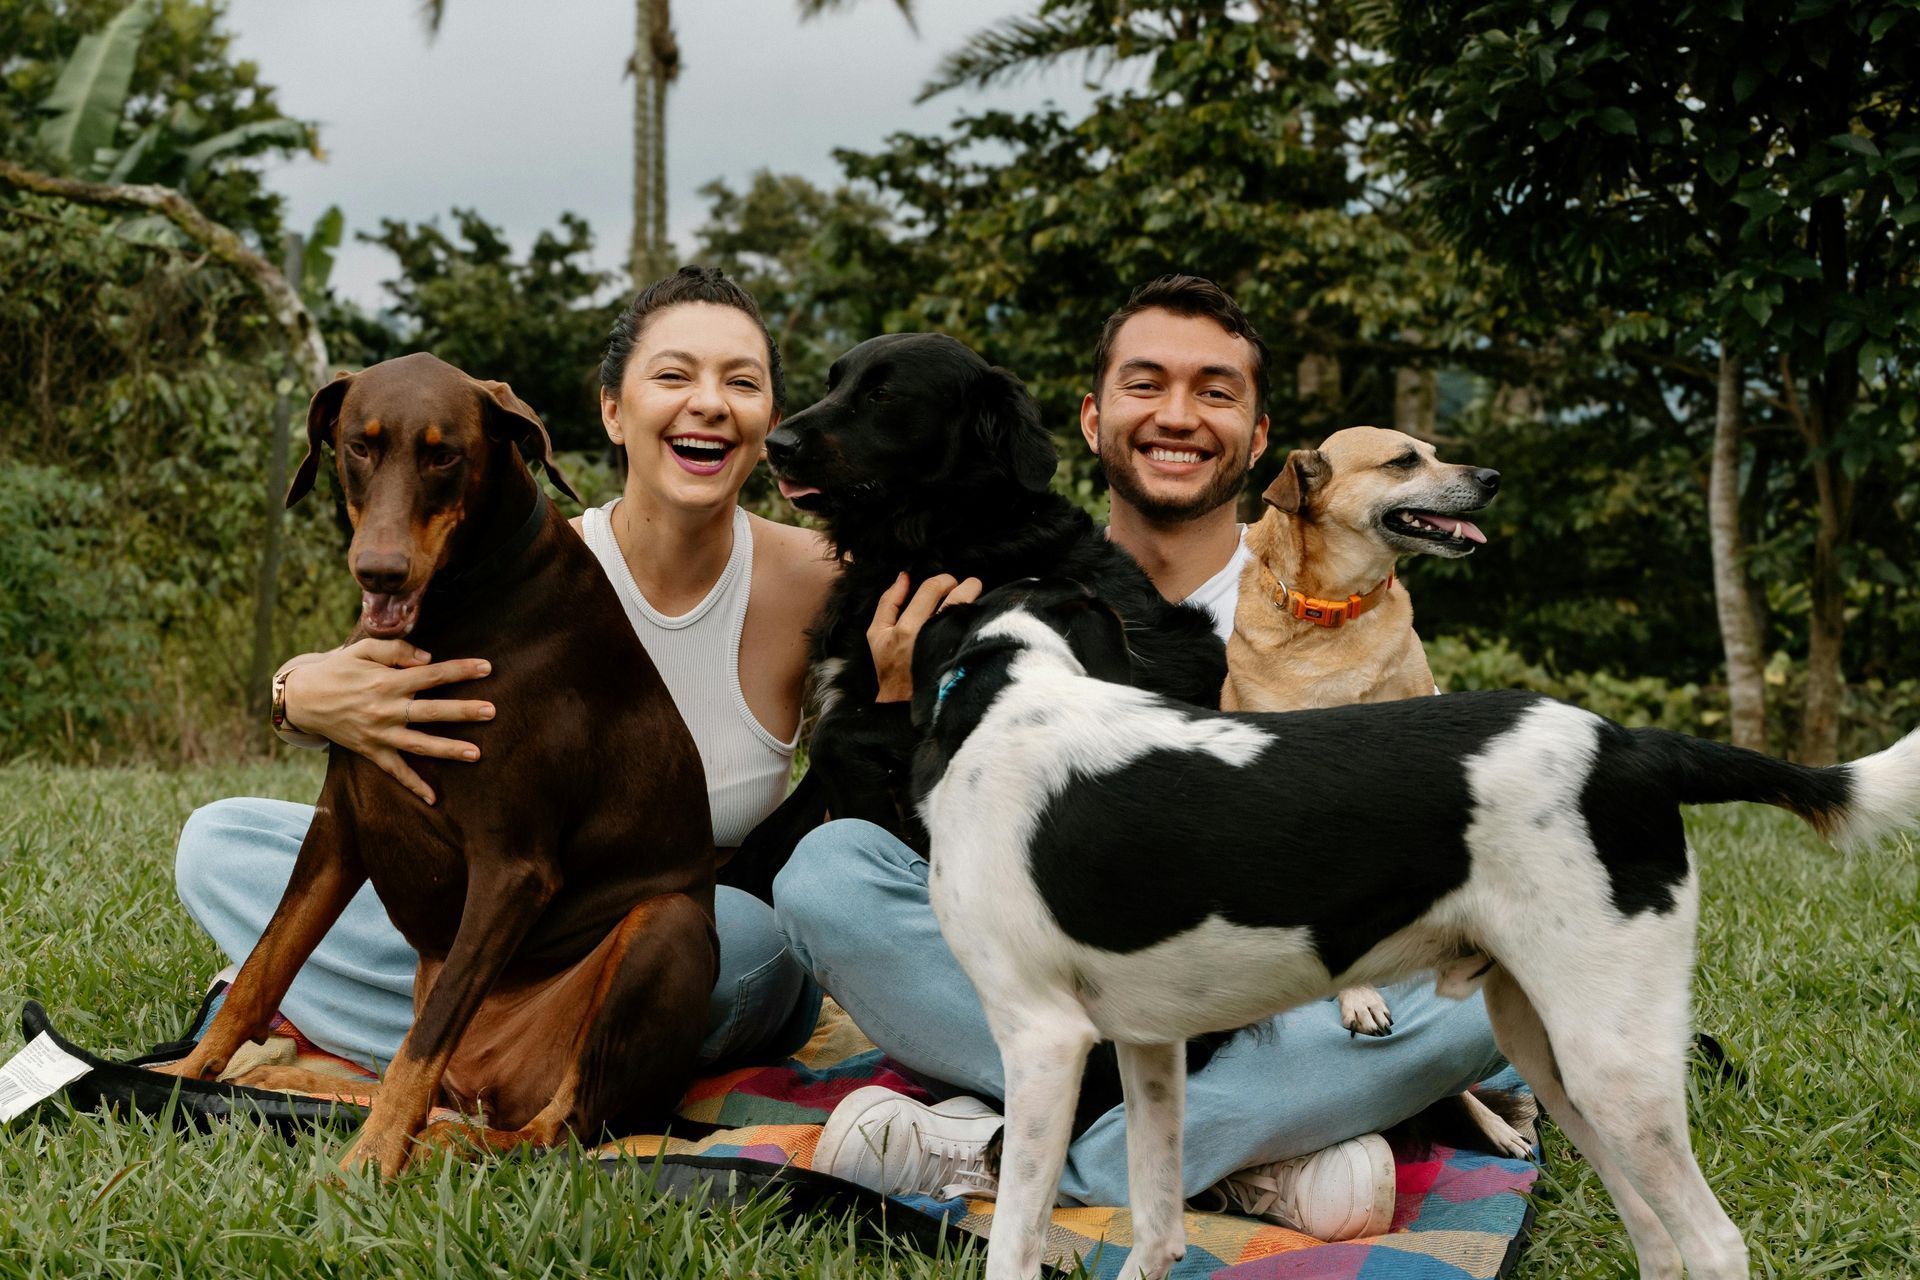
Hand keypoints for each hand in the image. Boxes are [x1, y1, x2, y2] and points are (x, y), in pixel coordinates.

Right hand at [281, 638, 493, 803]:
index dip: (460, 671)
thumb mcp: (363, 649)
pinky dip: (414, 785)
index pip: (432, 675)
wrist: (303, 698)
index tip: (487, 668)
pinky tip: (434, 799)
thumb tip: (429, 659)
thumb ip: (396, 650)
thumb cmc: (338, 669)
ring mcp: (379, 734)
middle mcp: (385, 710)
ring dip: (448, 750)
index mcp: (386, 682)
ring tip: (476, 754)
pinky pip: (395, 771)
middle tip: (492, 711)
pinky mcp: (370, 751)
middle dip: (463, 712)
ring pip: (419, 744)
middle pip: (431, 712)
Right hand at [867, 572, 982, 702]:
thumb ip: (888, 603)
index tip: (948, 582)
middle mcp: (926, 637)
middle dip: (965, 585)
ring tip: (977, 594)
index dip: (943, 580)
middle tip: (969, 584)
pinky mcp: (959, 659)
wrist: (900, 703)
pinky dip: (978, 619)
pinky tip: (979, 616)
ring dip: (975, 597)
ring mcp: (945, 648)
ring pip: (967, 612)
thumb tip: (903, 576)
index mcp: (904, 629)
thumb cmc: (889, 666)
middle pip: (955, 598)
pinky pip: (973, 631)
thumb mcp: (877, 634)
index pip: (929, 589)